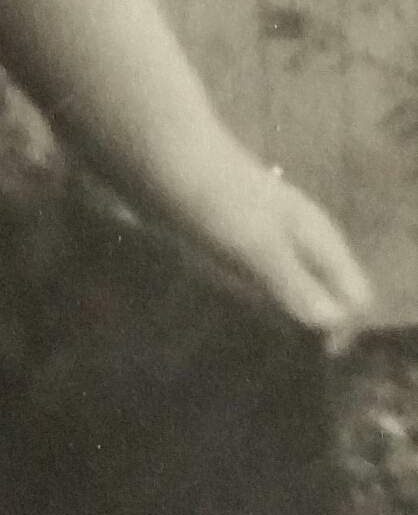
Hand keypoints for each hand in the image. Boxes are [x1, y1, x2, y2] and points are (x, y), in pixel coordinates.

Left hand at [173, 144, 374, 353]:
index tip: (310, 360)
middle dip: (312, 327)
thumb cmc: (216, 197)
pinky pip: (256, 280)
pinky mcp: (231, 239)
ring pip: (291, 287)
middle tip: (280, 361)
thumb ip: (294, 282)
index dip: (340, 329)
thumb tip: (332, 324)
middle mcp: (300, 239)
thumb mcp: (258, 243)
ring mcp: (265, 237)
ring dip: (280, 316)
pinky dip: (251, 300)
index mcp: (317, 238)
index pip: (354, 295)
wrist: (159, 153)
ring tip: (255, 347)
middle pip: (326, 294)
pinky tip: (228, 318)